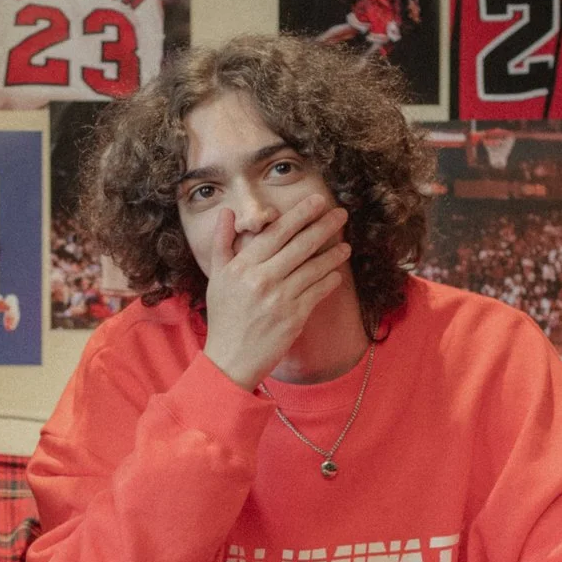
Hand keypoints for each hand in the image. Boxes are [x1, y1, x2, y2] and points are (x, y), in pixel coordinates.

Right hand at [201, 195, 351, 391]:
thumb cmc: (223, 317)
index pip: (276, 232)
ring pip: (314, 267)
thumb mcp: (215, 277)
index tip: (317, 201)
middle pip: (300, 245)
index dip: (300, 214)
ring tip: (345, 246)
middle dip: (324, 226)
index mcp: (242, 266)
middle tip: (341, 214)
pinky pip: (318, 292)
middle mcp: (262, 279)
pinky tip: (337, 274)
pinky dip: (329, 280)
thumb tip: (228, 213)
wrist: (230, 359)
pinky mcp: (294, 317)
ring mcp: (279, 298)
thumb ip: (222, 243)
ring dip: (333, 254)